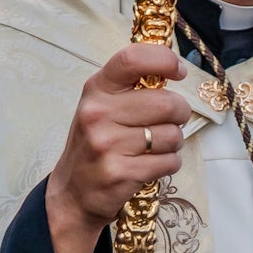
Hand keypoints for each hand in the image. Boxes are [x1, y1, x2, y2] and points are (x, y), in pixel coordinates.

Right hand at [44, 43, 191, 252]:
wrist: (72, 194)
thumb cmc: (97, 142)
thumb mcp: (103, 106)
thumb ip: (131, 87)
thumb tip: (174, 67)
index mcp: (96, 90)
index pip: (132, 59)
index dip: (164, 60)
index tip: (179, 72)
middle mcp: (98, 114)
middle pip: (167, 103)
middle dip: (180, 113)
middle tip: (172, 121)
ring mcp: (106, 144)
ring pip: (172, 135)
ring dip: (174, 143)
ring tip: (155, 146)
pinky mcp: (119, 173)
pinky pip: (168, 162)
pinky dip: (169, 164)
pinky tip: (151, 165)